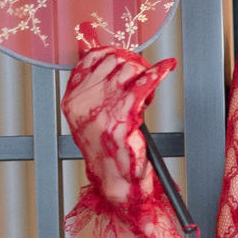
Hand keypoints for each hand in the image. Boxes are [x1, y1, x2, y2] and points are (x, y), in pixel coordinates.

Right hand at [61, 45, 182, 237]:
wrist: (117, 183)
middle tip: (142, 77)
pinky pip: (143, 86)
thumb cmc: (111, 151)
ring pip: (128, 71)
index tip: (127, 57)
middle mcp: (82, 105)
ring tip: (148, 89)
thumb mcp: (95, 116)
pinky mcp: (122, 121)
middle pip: (112, 62)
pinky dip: (158, 74)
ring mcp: (100, 112)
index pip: (90, 59)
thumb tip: (106, 55)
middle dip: (132, 65)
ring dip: (144, 74)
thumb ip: (97, 88)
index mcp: (71, 101)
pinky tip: (166, 69)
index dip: (114, 54)